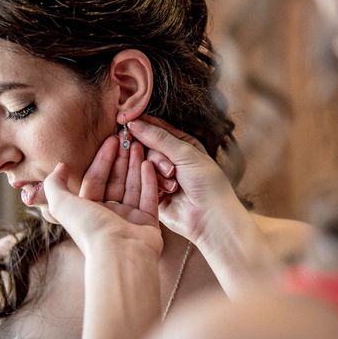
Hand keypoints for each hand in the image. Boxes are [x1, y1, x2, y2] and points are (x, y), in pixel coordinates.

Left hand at [43, 137, 162, 258]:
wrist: (120, 254)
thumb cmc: (91, 230)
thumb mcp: (63, 204)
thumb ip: (55, 185)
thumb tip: (59, 167)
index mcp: (88, 210)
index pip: (96, 178)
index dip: (103, 158)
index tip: (111, 140)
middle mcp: (108, 214)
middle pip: (116, 180)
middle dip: (121, 159)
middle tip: (128, 139)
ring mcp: (130, 218)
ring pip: (133, 186)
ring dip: (136, 165)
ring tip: (140, 146)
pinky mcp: (148, 223)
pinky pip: (149, 197)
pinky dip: (149, 180)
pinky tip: (148, 163)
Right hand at [128, 117, 278, 296]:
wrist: (210, 217)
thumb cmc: (207, 183)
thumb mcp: (186, 154)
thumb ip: (159, 138)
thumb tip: (135, 122)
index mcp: (183, 144)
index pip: (157, 128)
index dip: (142, 124)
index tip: (126, 121)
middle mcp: (171, 158)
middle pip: (147, 146)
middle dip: (157, 157)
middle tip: (170, 170)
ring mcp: (161, 176)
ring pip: (143, 164)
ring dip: (158, 173)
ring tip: (174, 185)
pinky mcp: (154, 193)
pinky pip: (142, 182)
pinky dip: (153, 185)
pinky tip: (167, 192)